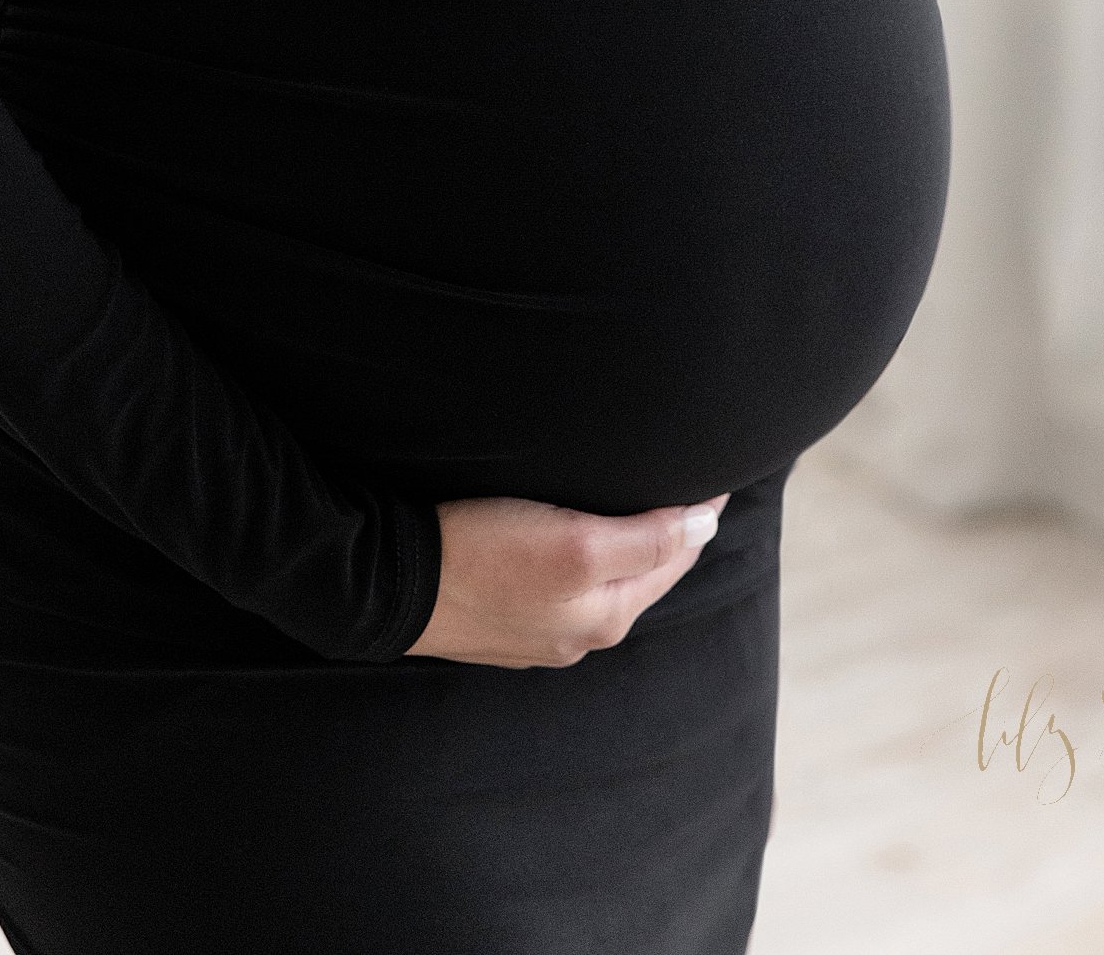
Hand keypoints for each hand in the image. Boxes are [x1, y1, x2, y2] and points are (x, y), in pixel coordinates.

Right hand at [405, 490, 731, 666]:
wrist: (388, 584)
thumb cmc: (482, 552)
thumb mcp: (575, 545)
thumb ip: (647, 539)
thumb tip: (708, 526)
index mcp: (608, 615)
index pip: (676, 554)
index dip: (697, 510)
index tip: (714, 470)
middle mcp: (580, 633)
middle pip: (644, 571)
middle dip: (669, 531)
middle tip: (687, 481)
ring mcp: (539, 633)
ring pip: (604, 580)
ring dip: (627, 545)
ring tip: (639, 502)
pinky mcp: (503, 620)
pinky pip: (563, 586)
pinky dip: (584, 558)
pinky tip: (572, 536)